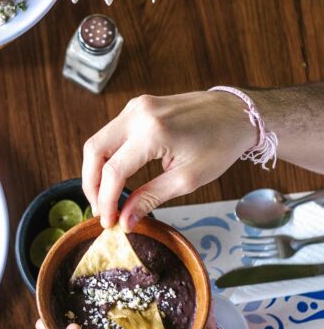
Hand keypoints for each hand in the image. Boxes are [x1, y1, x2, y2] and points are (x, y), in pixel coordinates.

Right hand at [82, 91, 256, 229]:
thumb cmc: (220, 145)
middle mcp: (138, 114)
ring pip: (99, 140)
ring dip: (97, 170)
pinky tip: (117, 175)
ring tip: (107, 196)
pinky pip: (112, 132)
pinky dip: (108, 156)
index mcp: (153, 132)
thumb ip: (150, 198)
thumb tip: (125, 221)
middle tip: (100, 209)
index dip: (106, 200)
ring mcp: (135, 107)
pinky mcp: (137, 106)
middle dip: (91, 184)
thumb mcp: (187, 179)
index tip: (107, 222)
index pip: (113, 171)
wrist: (237, 113)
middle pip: (94, 150)